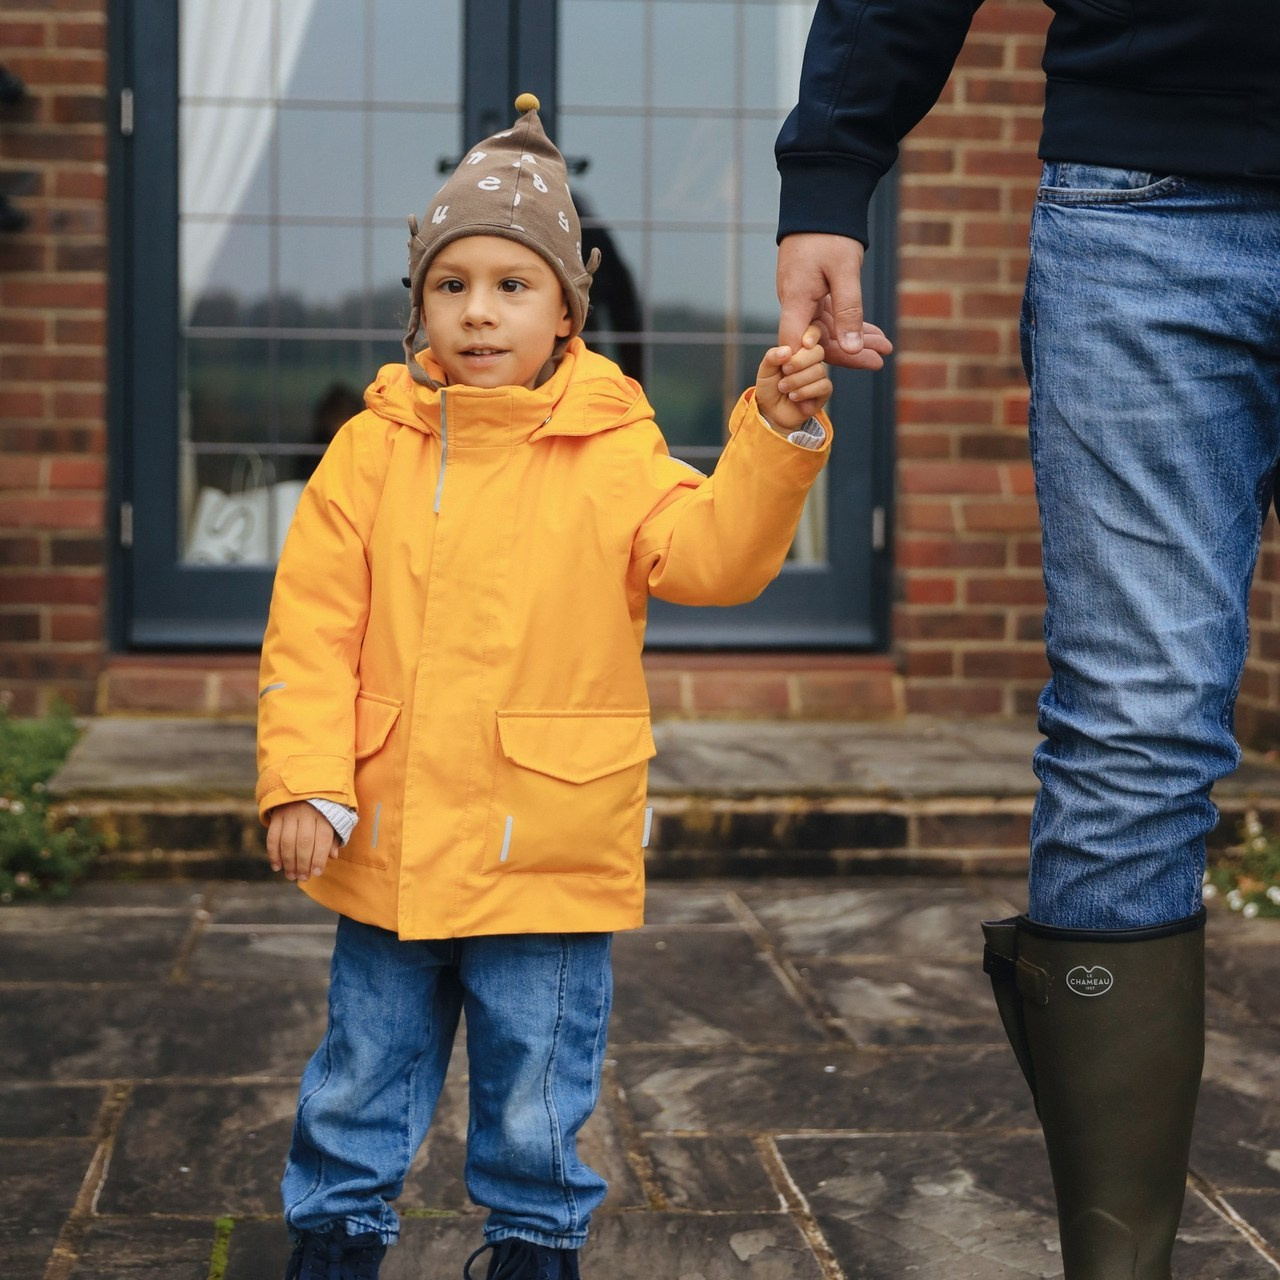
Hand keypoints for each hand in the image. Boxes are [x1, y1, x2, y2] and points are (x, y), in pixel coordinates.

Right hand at [266, 800, 339, 883]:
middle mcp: (307, 813)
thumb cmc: (324, 807)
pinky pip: (272, 837)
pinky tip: (277, 866)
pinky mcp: (277, 815)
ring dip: (288, 862)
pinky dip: (273, 853)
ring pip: (287, 841)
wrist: (304, 783)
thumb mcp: (334, 817)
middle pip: (304, 842)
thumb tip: (332, 856)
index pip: (323, 838)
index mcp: (325, 814)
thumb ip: (334, 836)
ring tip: (291, 876)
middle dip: (302, 863)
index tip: (317, 873)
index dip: (319, 858)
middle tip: (303, 878)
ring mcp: (290, 813)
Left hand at [756, 323, 832, 432]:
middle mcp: (812, 360)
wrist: (771, 412)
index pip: (814, 332)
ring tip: (784, 388)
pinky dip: (805, 392)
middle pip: (818, 352)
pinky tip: (794, 396)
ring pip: (819, 371)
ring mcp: (820, 375)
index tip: (803, 343)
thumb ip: (772, 357)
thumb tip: (787, 351)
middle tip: (784, 371)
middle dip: (799, 362)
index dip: (812, 334)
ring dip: (797, 381)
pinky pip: (823, 386)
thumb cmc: (770, 388)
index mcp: (800, 349)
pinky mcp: (824, 391)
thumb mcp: (765, 370)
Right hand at [777, 233, 892, 370]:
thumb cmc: (831, 233)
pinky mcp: (811, 292)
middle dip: (850, 354)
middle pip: (817, 342)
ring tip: (885, 348)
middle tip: (880, 361)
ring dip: (855, 340)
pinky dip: (850, 325)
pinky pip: (829, 316)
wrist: (821, 200)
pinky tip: (871, 334)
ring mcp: (802, 299)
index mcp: (796, 301)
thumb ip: (848, 311)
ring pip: (827, 330)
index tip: (836, 377)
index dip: (810, 366)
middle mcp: (795, 304)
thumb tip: (852, 349)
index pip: (796, 347)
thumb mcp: (844, 271)